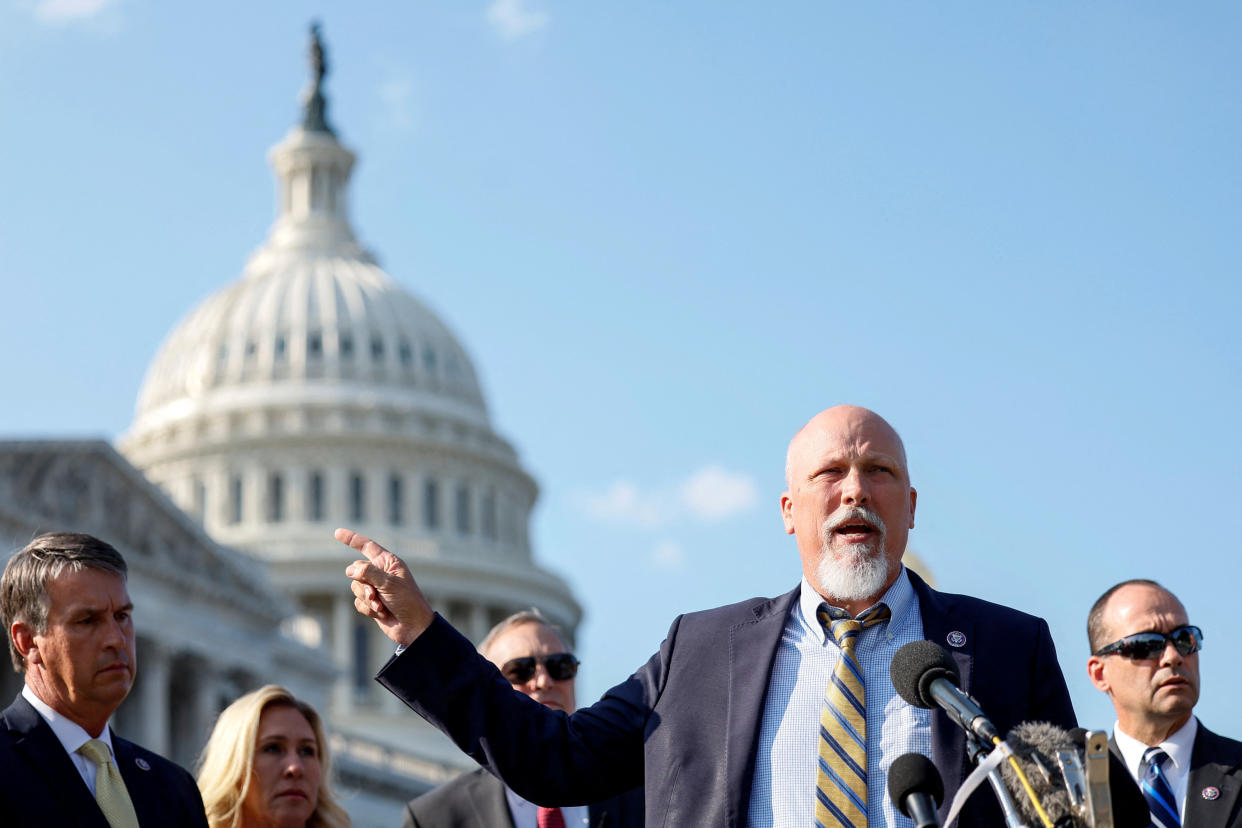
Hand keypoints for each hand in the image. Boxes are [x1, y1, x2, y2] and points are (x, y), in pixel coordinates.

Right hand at [337, 527, 433, 646]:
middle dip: (363, 584)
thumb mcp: (389, 583)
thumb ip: (368, 573)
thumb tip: (349, 570)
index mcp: (389, 562)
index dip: (352, 539)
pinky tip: (382, 613)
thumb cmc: (407, 601)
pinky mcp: (372, 603)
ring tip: (381, 606)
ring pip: (355, 587)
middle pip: (356, 571)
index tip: (337, 532)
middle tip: (376, 594)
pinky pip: (358, 602)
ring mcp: (375, 588)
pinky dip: (368, 609)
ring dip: (367, 599)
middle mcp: (380, 573)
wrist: (413, 627)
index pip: (367, 546)